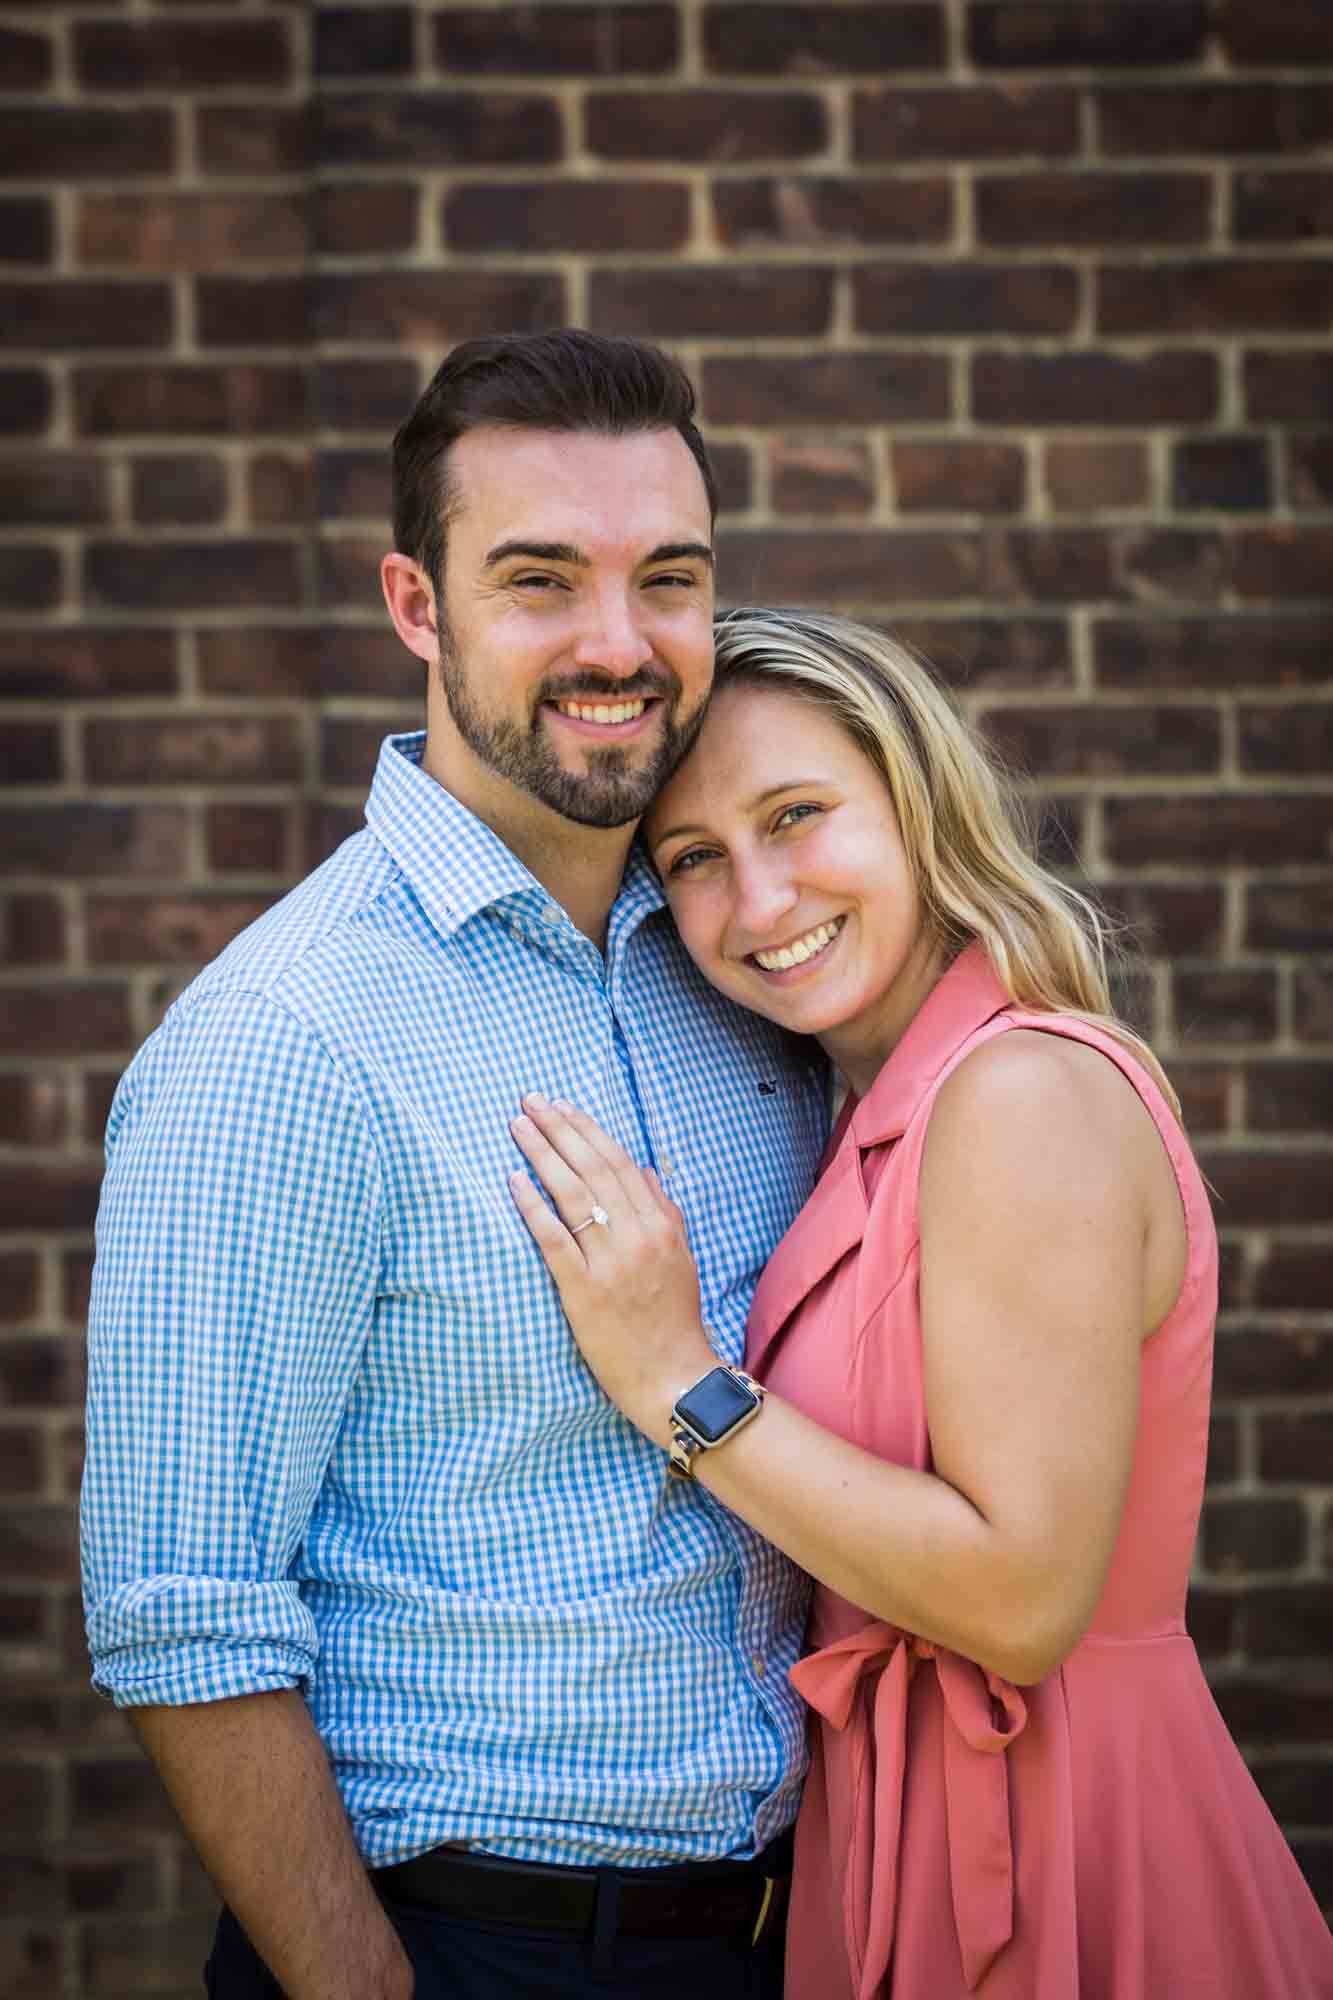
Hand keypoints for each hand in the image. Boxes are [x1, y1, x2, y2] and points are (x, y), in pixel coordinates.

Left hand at [508, 1095, 715, 1443]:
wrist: (673, 1375)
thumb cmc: (675, 1319)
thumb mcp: (681, 1258)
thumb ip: (665, 1212)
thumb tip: (647, 1170)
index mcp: (661, 1225)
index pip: (619, 1163)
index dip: (587, 1131)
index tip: (562, 1106)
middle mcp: (637, 1236)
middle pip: (592, 1170)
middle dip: (559, 1130)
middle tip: (530, 1101)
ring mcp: (610, 1263)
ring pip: (573, 1196)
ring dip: (542, 1156)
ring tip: (518, 1127)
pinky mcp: (584, 1291)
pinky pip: (554, 1240)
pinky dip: (533, 1207)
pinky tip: (513, 1181)